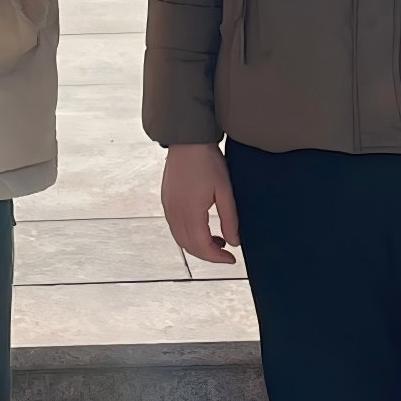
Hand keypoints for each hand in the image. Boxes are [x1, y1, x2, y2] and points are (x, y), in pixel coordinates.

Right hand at [162, 142, 240, 269]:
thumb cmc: (207, 161)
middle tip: (225, 254)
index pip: (202, 247)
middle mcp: (175, 214)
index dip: (217, 258)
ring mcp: (168, 207)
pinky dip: (188, 235)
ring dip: (198, 246)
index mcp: (190, 213)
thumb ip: (229, 219)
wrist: (187, 141)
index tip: (231, 259)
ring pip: (181, 239)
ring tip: (217, 241)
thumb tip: (234, 243)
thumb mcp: (225, 191)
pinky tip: (203, 228)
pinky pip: (175, 227)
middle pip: (189, 247)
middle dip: (208, 255)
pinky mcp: (166, 201)